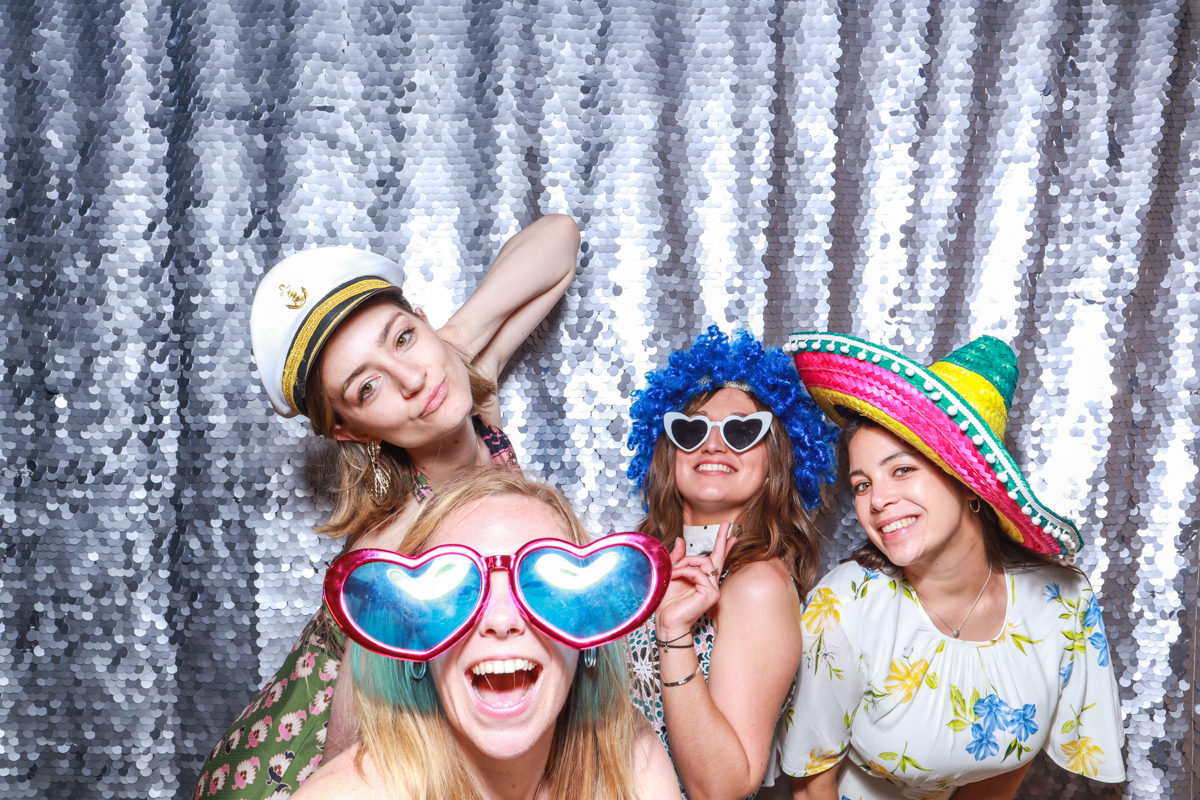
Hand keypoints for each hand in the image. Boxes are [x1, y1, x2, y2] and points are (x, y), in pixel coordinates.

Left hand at [655, 522, 736, 640]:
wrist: (666, 621)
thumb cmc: (668, 603)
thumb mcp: (672, 574)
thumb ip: (678, 558)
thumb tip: (681, 540)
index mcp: (703, 580)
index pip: (716, 559)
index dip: (723, 545)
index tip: (730, 533)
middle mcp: (711, 584)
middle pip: (717, 557)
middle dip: (721, 539)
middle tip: (725, 524)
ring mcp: (713, 589)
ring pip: (703, 562)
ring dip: (685, 563)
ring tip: (674, 571)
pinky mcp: (711, 594)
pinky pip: (698, 572)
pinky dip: (684, 572)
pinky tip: (676, 577)